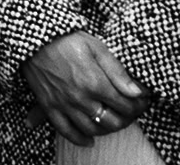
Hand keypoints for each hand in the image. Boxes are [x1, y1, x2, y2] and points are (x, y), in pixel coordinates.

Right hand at [21, 31, 151, 145]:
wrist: (37, 40)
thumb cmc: (69, 40)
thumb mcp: (97, 47)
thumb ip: (117, 71)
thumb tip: (137, 91)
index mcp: (94, 82)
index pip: (123, 104)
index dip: (137, 105)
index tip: (142, 102)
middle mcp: (80, 99)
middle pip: (110, 121)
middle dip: (126, 119)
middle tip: (132, 113)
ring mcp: (65, 106)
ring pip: (92, 129)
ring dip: (106, 130)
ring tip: (114, 122)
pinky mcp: (50, 109)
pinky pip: (67, 132)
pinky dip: (80, 139)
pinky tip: (90, 139)